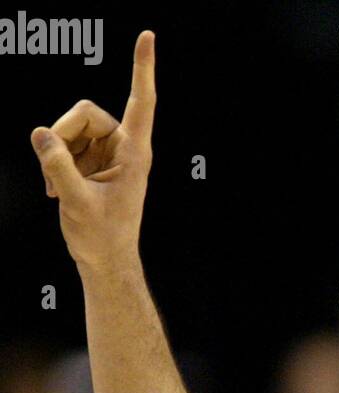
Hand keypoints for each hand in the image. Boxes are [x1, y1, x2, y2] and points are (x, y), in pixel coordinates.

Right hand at [31, 29, 155, 272]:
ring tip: (59, 188)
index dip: (142, 69)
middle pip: (84, 112)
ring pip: (69, 127)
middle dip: (62, 135)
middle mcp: (124, 148)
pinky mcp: (92, 161)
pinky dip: (54, 162)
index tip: (148, 36)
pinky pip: (63, 143)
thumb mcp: (77, 203)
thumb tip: (41, 134)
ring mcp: (107, 154)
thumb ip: (58, 166)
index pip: (141, 103)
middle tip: (54, 171)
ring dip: (56, 154)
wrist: (104, 261)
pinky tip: (56, 190)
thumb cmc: (102, 238)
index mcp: (135, 154)